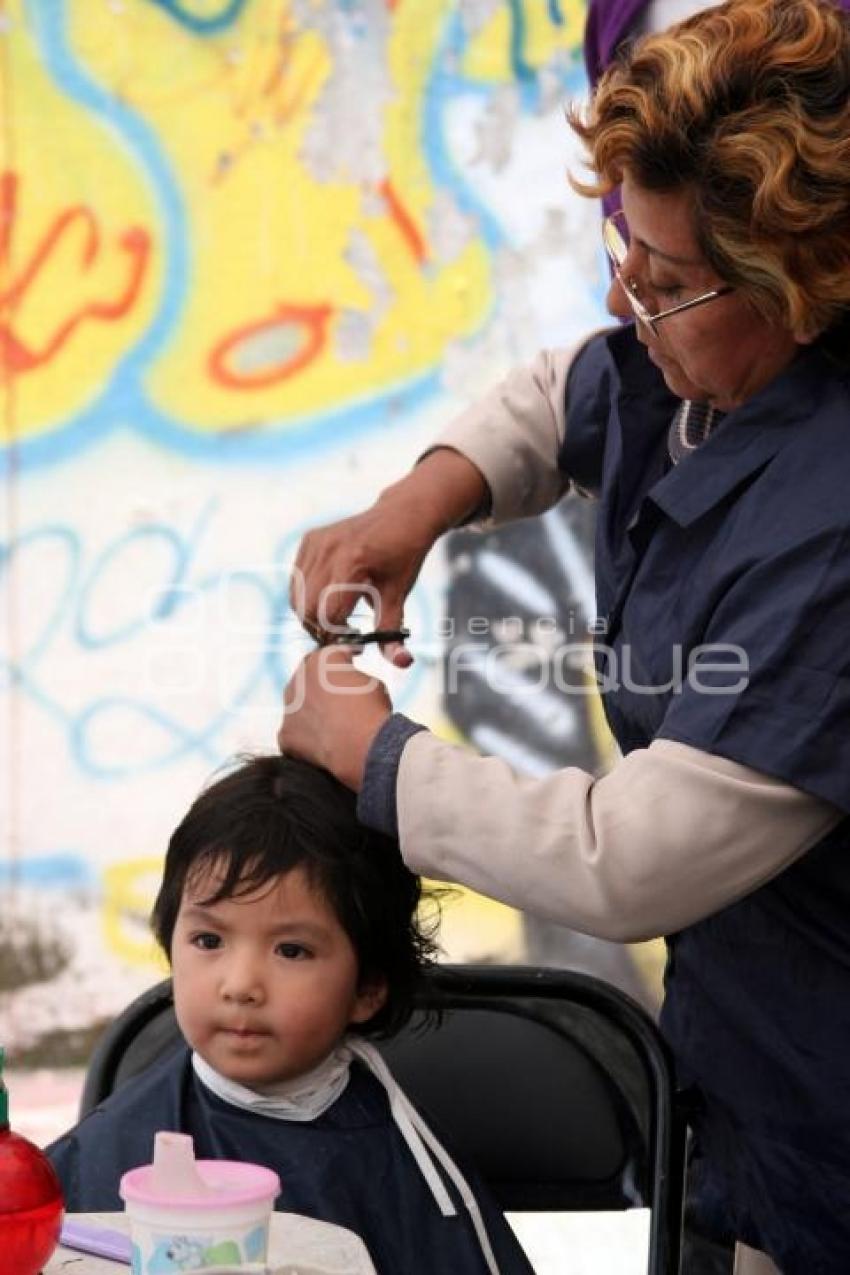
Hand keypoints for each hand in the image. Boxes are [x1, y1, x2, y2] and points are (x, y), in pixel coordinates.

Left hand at [278, 647, 391, 790]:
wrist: (362, 745)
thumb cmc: (371, 711)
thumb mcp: (372, 683)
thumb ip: (354, 678)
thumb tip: (351, 684)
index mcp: (322, 660)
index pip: (330, 655)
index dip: (342, 661)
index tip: (350, 666)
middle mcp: (299, 678)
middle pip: (308, 676)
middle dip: (321, 683)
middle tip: (337, 696)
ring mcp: (289, 707)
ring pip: (298, 704)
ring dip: (311, 708)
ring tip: (332, 722)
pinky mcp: (285, 733)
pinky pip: (295, 731)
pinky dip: (306, 735)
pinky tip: (323, 741)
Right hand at [290, 449, 487, 666]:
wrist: (401, 517)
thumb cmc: (403, 560)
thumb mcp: (399, 596)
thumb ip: (393, 633)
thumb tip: (402, 664)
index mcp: (352, 564)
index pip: (327, 615)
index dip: (336, 634)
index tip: (354, 639)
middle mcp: (329, 550)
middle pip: (305, 608)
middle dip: (319, 627)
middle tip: (342, 632)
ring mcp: (316, 542)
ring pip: (297, 595)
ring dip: (311, 613)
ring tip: (336, 616)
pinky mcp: (310, 539)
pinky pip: (297, 579)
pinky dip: (307, 594)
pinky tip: (330, 595)